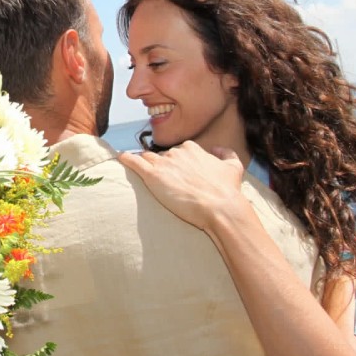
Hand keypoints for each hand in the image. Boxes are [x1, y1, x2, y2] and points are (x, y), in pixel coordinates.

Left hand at [116, 141, 248, 231]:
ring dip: (144, 162)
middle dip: (161, 165)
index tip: (175, 170)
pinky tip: (121, 158)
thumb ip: (227, 154)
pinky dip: (126, 159)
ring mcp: (164, 163)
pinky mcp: (153, 175)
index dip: (176, 161)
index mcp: (193, 148)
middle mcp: (177, 152)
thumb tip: (218, 149)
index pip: (178, 150)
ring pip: (148, 158)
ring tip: (137, 167)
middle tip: (162, 178)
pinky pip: (134, 162)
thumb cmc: (227, 190)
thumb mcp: (234, 168)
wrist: (220, 206)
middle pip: (162, 155)